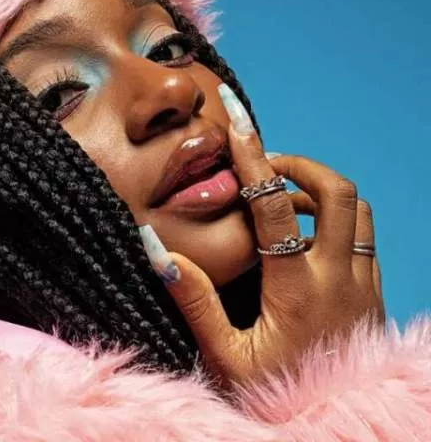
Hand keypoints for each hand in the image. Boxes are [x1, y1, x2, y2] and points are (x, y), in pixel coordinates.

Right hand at [164, 84, 383, 386]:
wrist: (331, 430)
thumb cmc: (275, 397)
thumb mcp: (224, 357)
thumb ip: (194, 301)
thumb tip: (157, 249)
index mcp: (298, 289)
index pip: (274, 204)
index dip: (251, 156)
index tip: (236, 119)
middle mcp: (340, 280)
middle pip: (337, 192)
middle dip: (298, 164)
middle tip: (262, 167)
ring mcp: (363, 288)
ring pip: (358, 212)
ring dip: (322, 190)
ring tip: (282, 197)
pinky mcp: (372, 298)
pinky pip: (363, 239)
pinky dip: (336, 220)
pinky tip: (302, 238)